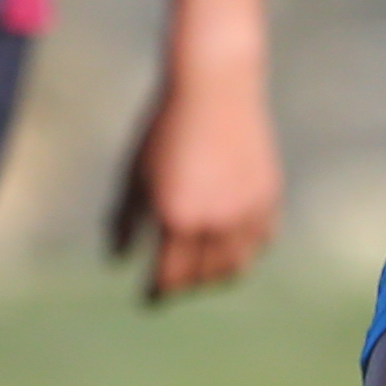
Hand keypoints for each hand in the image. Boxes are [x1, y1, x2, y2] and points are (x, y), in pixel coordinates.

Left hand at [108, 49, 282, 302]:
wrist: (214, 86)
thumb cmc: (164, 128)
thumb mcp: (134, 173)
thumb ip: (123, 219)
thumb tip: (116, 259)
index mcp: (177, 219)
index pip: (169, 279)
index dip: (156, 293)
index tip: (148, 299)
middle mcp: (216, 222)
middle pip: (202, 278)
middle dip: (184, 286)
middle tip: (172, 285)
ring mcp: (247, 212)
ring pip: (236, 267)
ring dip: (216, 276)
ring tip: (202, 272)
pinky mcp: (269, 198)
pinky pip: (260, 242)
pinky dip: (244, 252)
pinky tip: (230, 246)